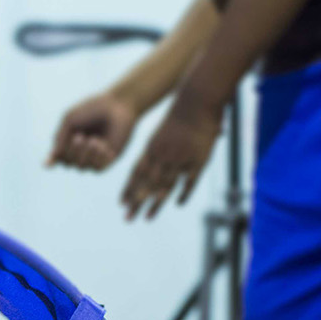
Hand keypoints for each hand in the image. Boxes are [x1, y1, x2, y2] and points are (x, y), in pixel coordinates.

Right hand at [47, 91, 139, 170]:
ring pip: (80, 167)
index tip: (55, 155)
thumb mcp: (70, 120)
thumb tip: (48, 163)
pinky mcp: (107, 160)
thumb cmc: (92, 109)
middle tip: (80, 136)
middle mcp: (79, 150)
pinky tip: (104, 145)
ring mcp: (93, 156)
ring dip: (85, 154)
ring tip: (95, 139)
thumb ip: (59, 140)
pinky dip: (98, 158)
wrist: (118, 106)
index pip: (57, 156)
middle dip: (72, 152)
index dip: (54, 157)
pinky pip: (96, 169)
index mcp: (68, 140)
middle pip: (67, 163)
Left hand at [120, 92, 222, 220]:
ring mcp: (180, 158)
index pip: (136, 173)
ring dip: (155, 203)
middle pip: (147, 184)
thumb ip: (154, 150)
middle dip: (136, 202)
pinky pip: (189, 182)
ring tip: (147, 217)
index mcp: (152, 148)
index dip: (128, 189)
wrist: (197, 101)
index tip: (121, 203)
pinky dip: (183, 193)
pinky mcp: (198, 160)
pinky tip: (177, 204)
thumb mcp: (160, 133)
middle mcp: (163, 155)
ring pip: (165, 186)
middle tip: (127, 218)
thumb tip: (145, 164)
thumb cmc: (180, 115)